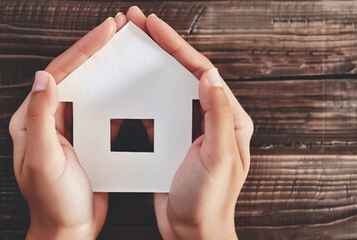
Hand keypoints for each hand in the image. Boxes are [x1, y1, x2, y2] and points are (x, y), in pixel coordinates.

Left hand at [8, 13, 129, 238]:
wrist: (68, 233)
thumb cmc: (52, 202)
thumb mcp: (44, 158)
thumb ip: (42, 117)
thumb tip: (44, 76)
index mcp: (31, 119)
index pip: (58, 73)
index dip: (83, 49)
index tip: (106, 31)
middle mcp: (47, 119)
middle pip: (74, 74)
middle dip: (96, 50)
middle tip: (120, 28)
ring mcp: (66, 129)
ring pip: (89, 88)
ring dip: (107, 68)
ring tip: (127, 48)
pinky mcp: (84, 140)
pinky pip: (100, 109)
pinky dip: (116, 94)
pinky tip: (131, 86)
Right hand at [125, 6, 253, 238]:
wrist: (193, 234)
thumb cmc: (210, 201)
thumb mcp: (218, 156)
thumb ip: (217, 114)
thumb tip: (210, 75)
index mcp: (230, 119)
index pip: (202, 71)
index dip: (176, 46)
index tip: (153, 26)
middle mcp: (213, 120)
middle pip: (184, 73)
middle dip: (160, 46)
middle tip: (135, 23)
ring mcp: (192, 131)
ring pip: (168, 88)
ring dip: (149, 66)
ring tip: (128, 45)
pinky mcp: (174, 143)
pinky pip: (157, 111)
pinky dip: (142, 94)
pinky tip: (126, 85)